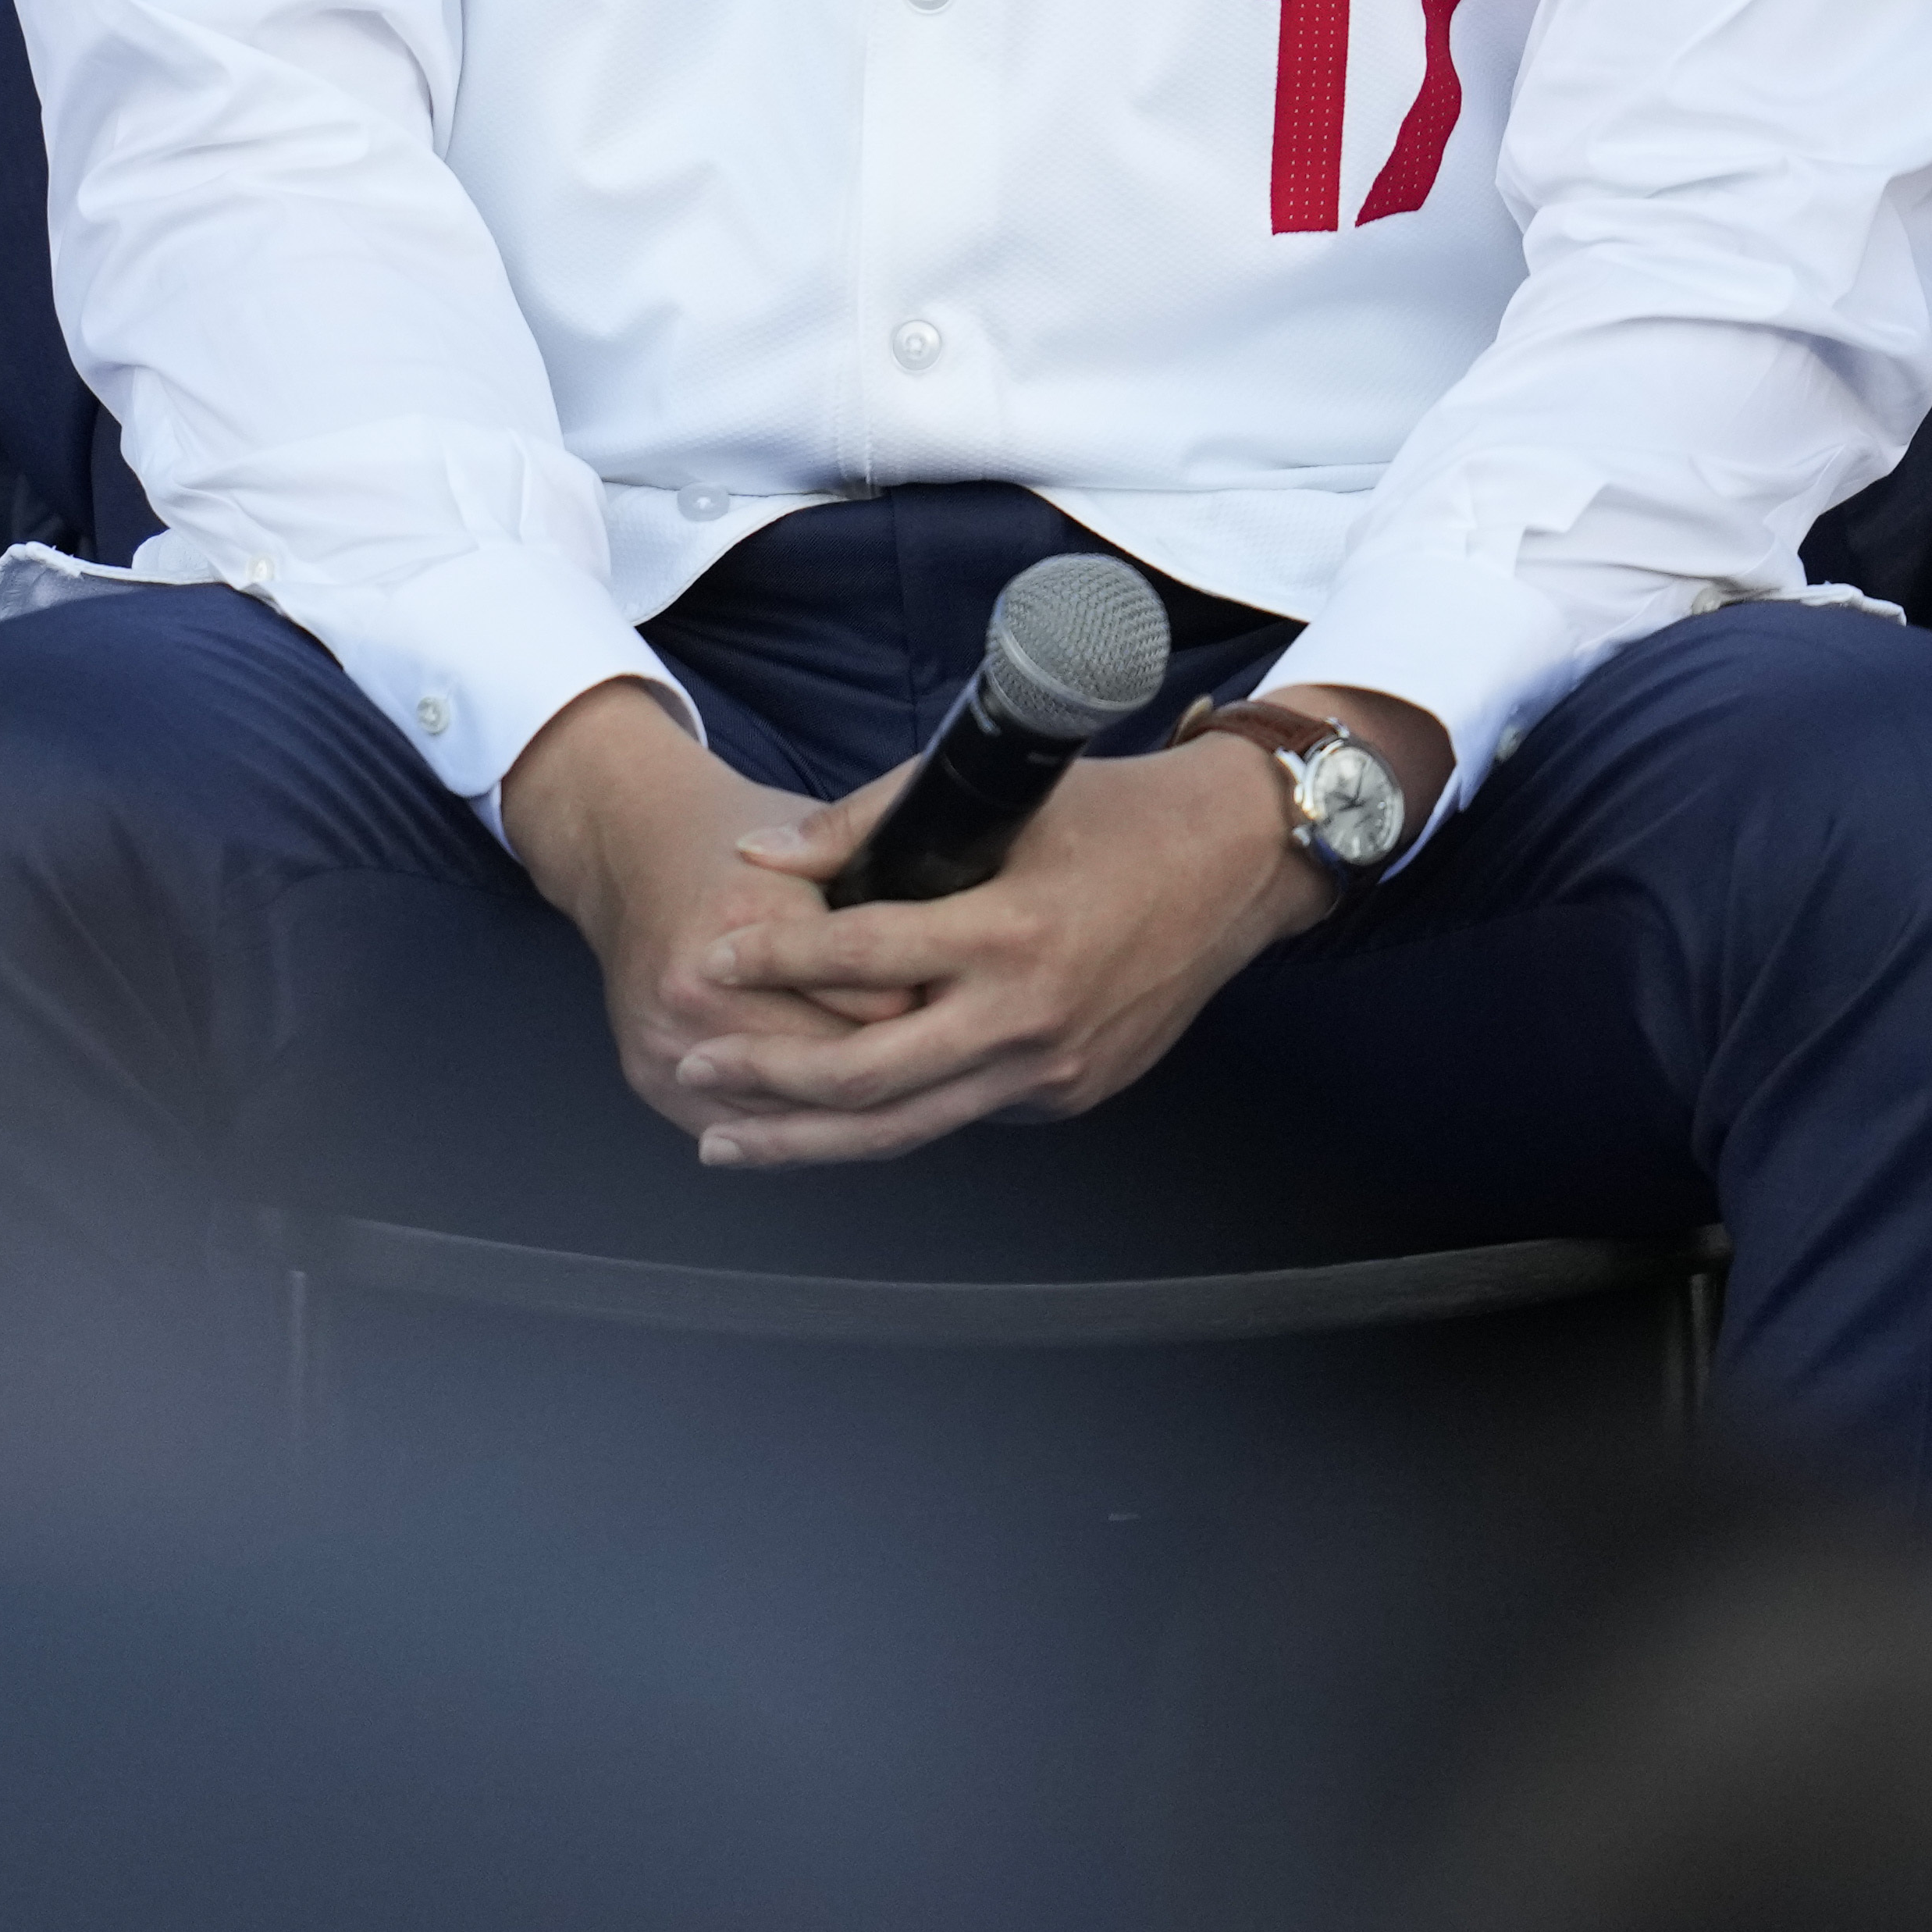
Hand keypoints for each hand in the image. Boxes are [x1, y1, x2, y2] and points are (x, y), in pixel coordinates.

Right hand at [499, 688, 923, 1151]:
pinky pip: (751, 1127)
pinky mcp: (652, 1075)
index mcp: (753, 914)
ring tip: (921, 1100)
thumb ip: (888, 885)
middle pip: (839, 1069)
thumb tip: (962, 952)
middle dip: (908, 1070)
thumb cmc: (736, 842)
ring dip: (861, 1115)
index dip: (940, 1011)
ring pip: (797, 1116)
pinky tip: (852, 1123)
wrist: (626, 849)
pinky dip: (804, 1133)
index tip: (980, 1017)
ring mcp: (671, 1038)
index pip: (877, 1001)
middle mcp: (702, 983)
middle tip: (962, 1066)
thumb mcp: (821, 838)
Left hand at [642, 732, 1351, 1170]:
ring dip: (808, 1139)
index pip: (861, 957)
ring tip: (730, 1139)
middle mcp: (1030, 1018)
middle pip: (867, 1077)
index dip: (773, 960)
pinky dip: (891, 1114)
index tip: (708, 961)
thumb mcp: (996, 792)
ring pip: (907, 1126)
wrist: (1238, 866)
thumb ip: (870, 820)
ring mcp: (1053, 1070)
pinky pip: (960, 1110)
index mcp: (1011, 933)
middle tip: (694, 1064)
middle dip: (766, 1079)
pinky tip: (832, 1113)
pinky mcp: (1068, 1092)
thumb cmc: (1117, 811)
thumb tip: (764, 857)